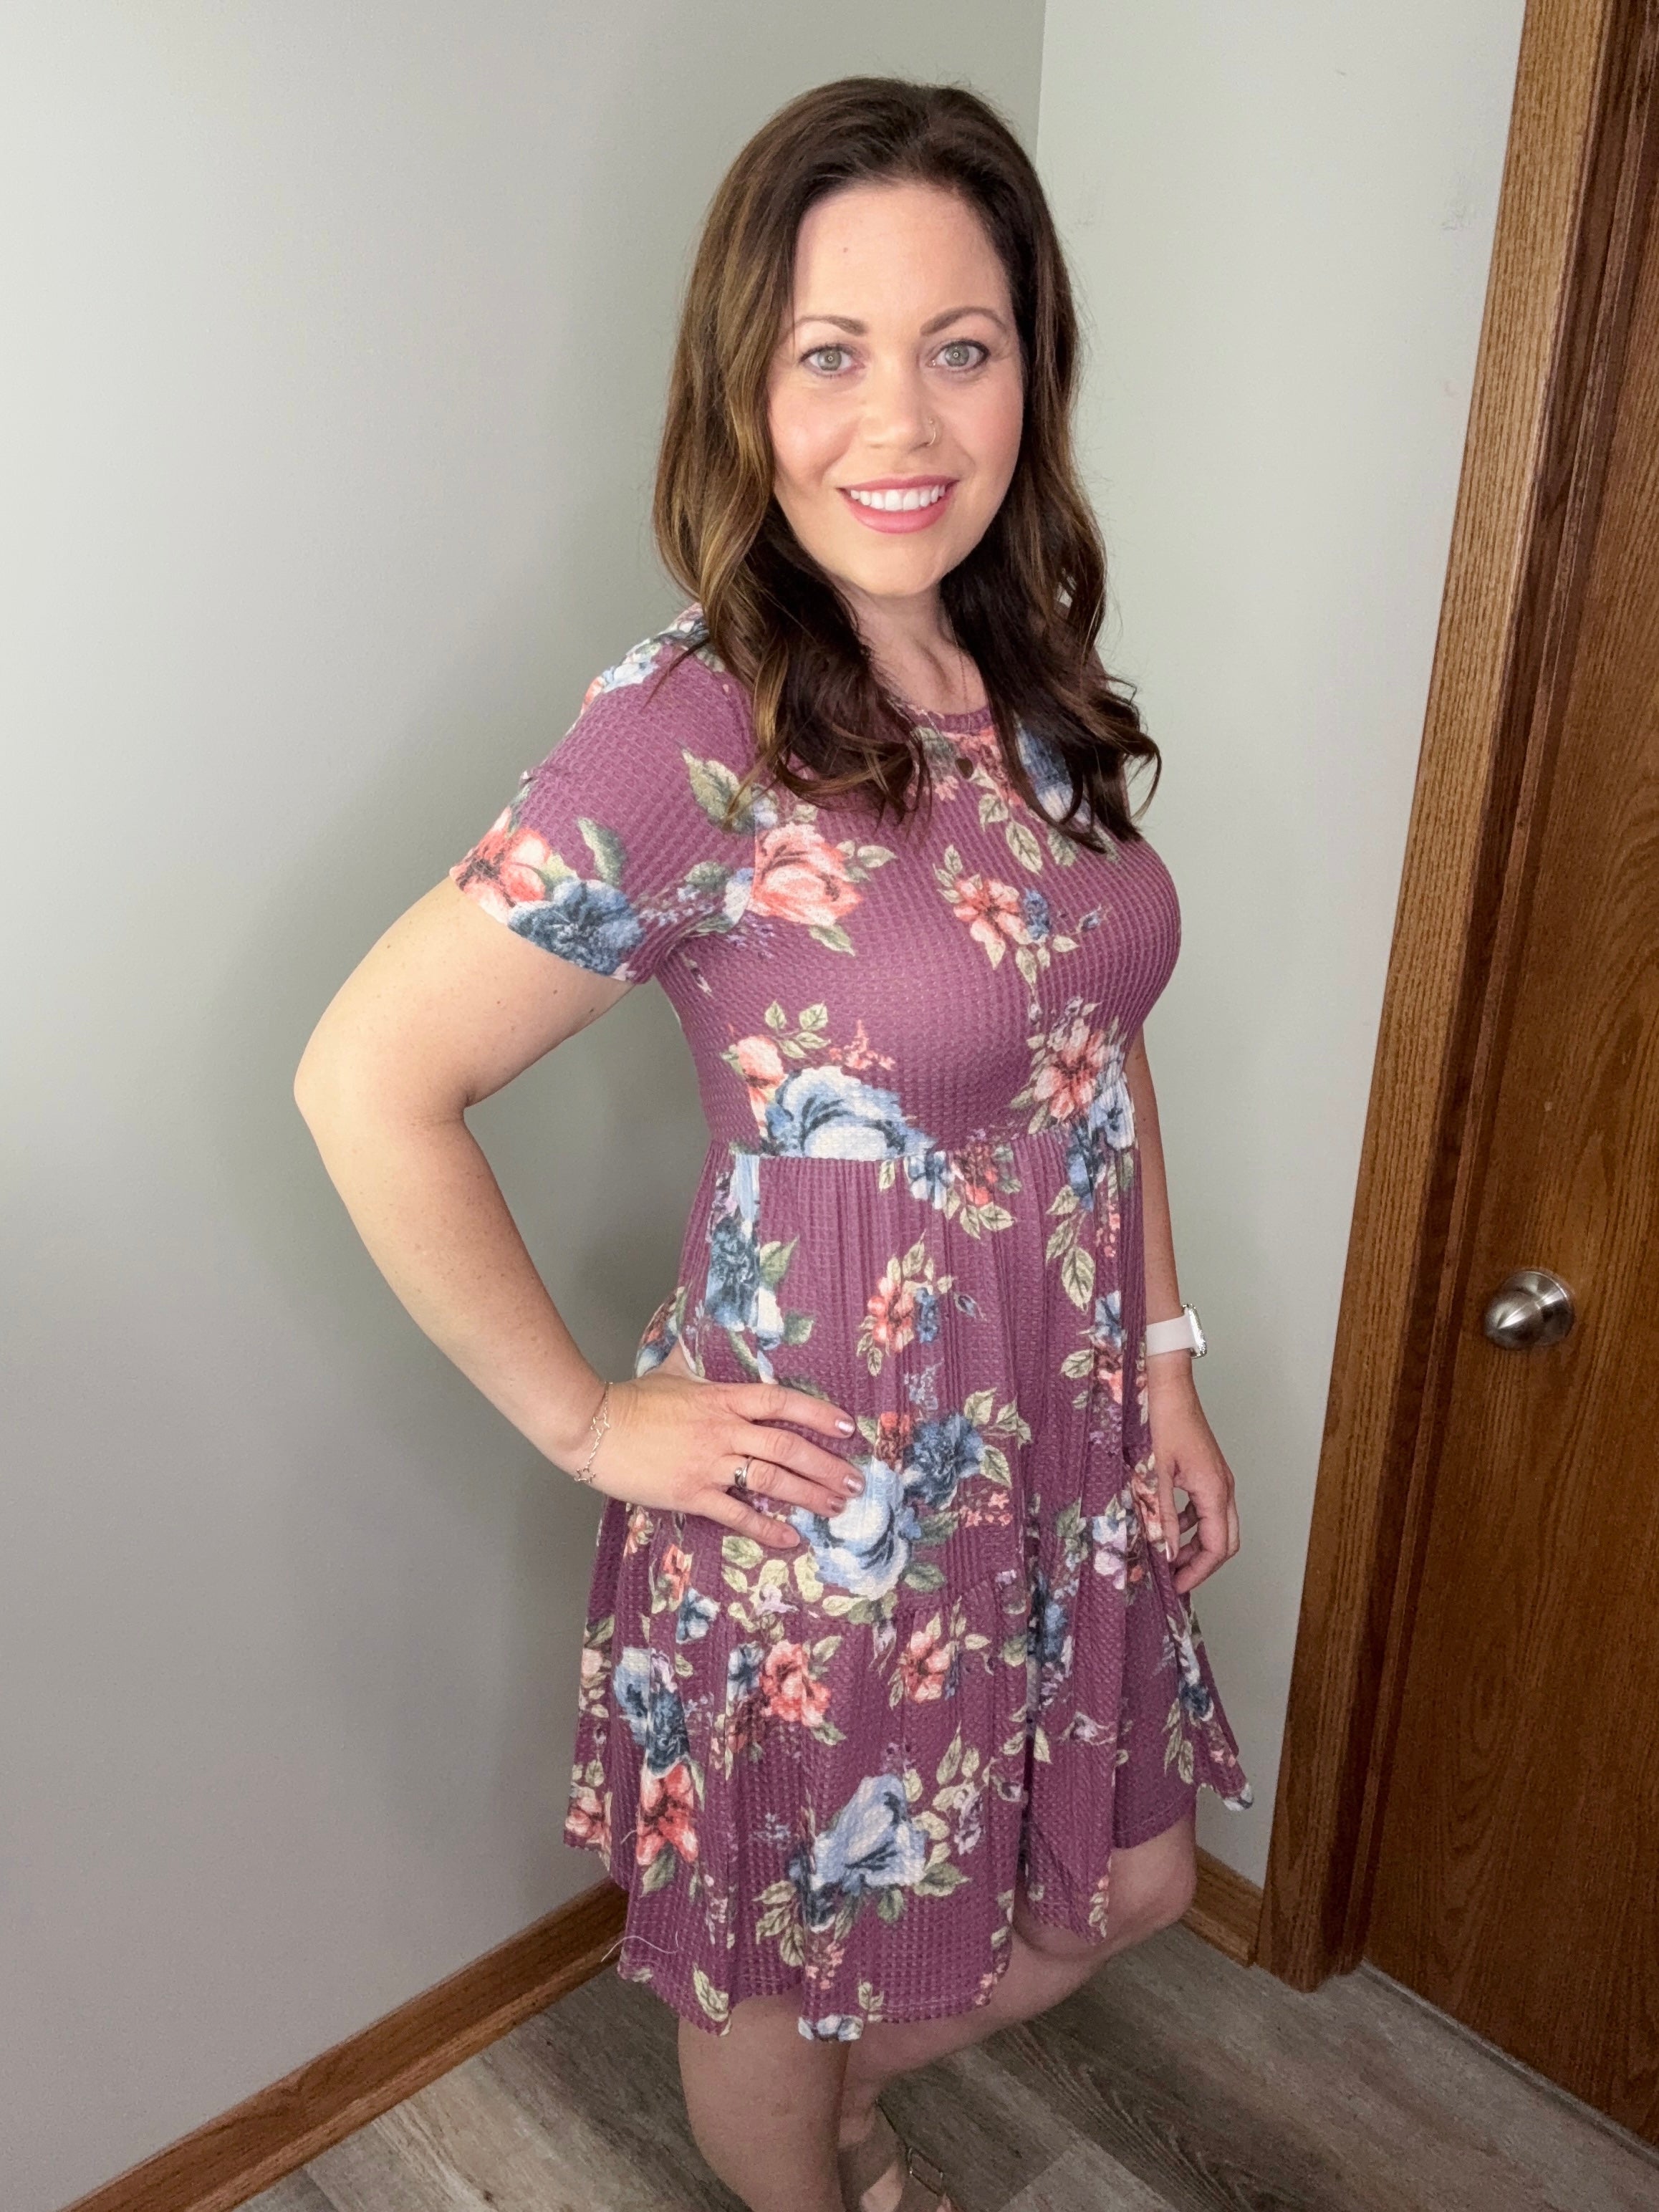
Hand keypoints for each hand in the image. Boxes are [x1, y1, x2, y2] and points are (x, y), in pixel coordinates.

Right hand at [574, 1355, 865, 1551]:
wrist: (594, 1427)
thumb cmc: (631, 1400)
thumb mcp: (672, 1371)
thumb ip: (697, 1362)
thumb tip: (703, 1339)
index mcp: (722, 1398)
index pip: (781, 1401)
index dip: (818, 1414)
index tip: (847, 1428)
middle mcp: (724, 1430)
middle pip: (787, 1447)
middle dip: (827, 1465)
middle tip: (855, 1481)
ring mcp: (709, 1464)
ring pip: (772, 1481)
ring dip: (809, 1495)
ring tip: (835, 1506)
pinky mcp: (692, 1493)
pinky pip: (737, 1515)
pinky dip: (766, 1528)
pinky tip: (790, 1537)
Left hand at [1147, 1357, 1239, 1594]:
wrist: (1166, 1384)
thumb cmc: (1160, 1420)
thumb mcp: (1154, 1474)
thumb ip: (1160, 1516)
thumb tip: (1166, 1552)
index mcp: (1214, 1490)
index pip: (1217, 1547)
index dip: (1198, 1572)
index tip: (1177, 1587)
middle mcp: (1223, 1486)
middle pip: (1225, 1540)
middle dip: (1202, 1564)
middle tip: (1175, 1578)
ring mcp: (1217, 1477)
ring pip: (1218, 1524)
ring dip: (1197, 1544)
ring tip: (1168, 1556)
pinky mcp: (1207, 1469)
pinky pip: (1207, 1507)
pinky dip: (1191, 1523)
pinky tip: (1167, 1524)